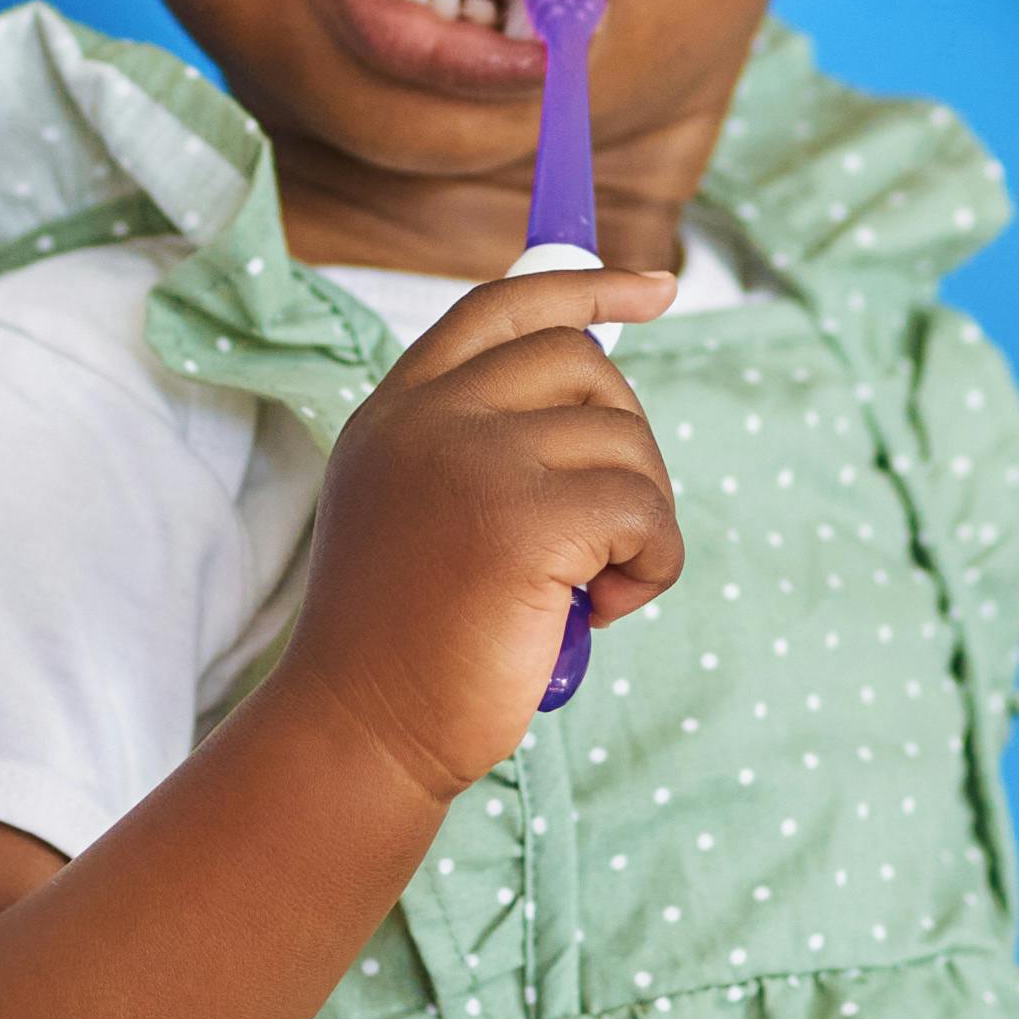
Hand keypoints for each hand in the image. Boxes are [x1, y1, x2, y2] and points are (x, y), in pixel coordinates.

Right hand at [256, 264, 686, 807]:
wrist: (361, 733)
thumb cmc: (403, 643)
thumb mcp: (418, 509)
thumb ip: (476, 441)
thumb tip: (598, 391)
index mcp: (397, 410)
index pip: (502, 306)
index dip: (589, 285)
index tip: (658, 288)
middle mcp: (428, 418)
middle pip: (583, 364)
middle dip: (625, 440)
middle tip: (605, 529)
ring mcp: (472, 460)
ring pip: (626, 443)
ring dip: (639, 522)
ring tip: (591, 588)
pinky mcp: (524, 521)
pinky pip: (644, 512)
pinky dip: (651, 566)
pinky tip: (602, 610)